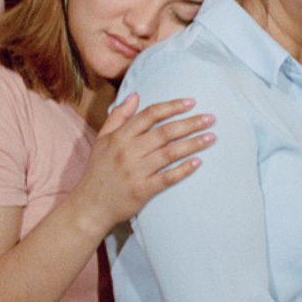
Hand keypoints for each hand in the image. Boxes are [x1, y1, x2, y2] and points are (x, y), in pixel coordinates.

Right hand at [67, 95, 211, 234]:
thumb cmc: (98, 170)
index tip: (191, 102)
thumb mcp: (102, 139)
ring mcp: (136, 171)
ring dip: (193, 144)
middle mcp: (128, 151)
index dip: (172, 107)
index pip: (150, 115)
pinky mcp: (142, 190)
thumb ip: (118, 116)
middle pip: (164, 132)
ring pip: (170, 153)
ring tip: (211, 137)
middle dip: (190, 123)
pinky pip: (167, 178)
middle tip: (210, 118)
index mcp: (119, 137)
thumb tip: (135, 95)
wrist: (90, 205)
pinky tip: (198, 162)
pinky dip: (183, 169)